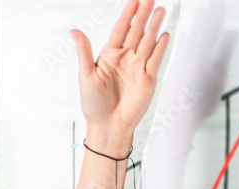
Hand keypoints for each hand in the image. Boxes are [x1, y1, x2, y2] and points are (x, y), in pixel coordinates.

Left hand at [72, 0, 169, 146]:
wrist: (108, 126)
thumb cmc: (93, 104)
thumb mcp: (86, 75)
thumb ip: (84, 52)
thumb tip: (74, 31)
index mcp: (109, 56)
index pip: (120, 30)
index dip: (127, 15)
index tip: (134, 0)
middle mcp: (125, 59)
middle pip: (136, 32)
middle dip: (143, 15)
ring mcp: (137, 67)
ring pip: (148, 41)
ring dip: (154, 26)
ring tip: (160, 10)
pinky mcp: (148, 78)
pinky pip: (156, 58)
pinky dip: (161, 46)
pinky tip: (164, 34)